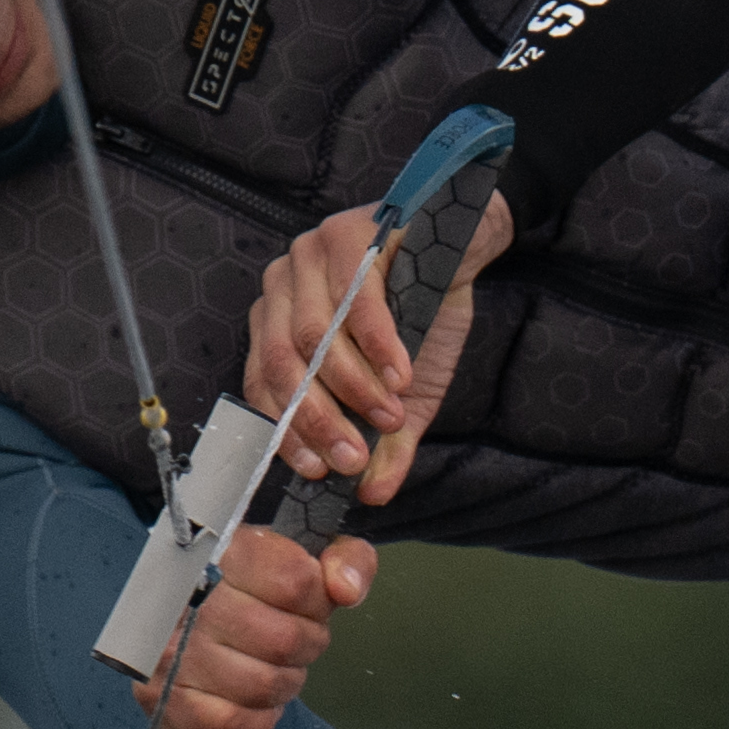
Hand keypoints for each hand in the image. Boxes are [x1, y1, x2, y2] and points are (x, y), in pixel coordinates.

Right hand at [148, 518, 369, 728]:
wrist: (189, 614)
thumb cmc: (258, 589)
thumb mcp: (308, 559)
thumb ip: (347, 560)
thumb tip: (346, 590)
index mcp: (226, 551)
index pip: (295, 581)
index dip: (316, 602)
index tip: (307, 602)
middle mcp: (189, 599)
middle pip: (284, 640)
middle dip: (305, 645)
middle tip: (293, 639)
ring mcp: (170, 650)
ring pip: (262, 685)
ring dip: (283, 682)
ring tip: (271, 664)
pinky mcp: (162, 698)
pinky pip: (231, 722)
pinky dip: (256, 717)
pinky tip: (253, 697)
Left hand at [239, 191, 511, 502]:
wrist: (466, 251)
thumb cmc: (423, 314)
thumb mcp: (402, 393)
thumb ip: (384, 441)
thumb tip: (373, 494)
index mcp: (279, 321)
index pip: (262, 384)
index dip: (287, 432)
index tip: (320, 470)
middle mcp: (283, 285)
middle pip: (282, 363)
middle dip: (319, 419)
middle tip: (355, 456)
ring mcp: (310, 255)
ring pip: (313, 335)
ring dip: (352, 386)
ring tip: (389, 415)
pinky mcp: (350, 234)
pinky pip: (356, 300)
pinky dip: (377, 347)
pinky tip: (401, 375)